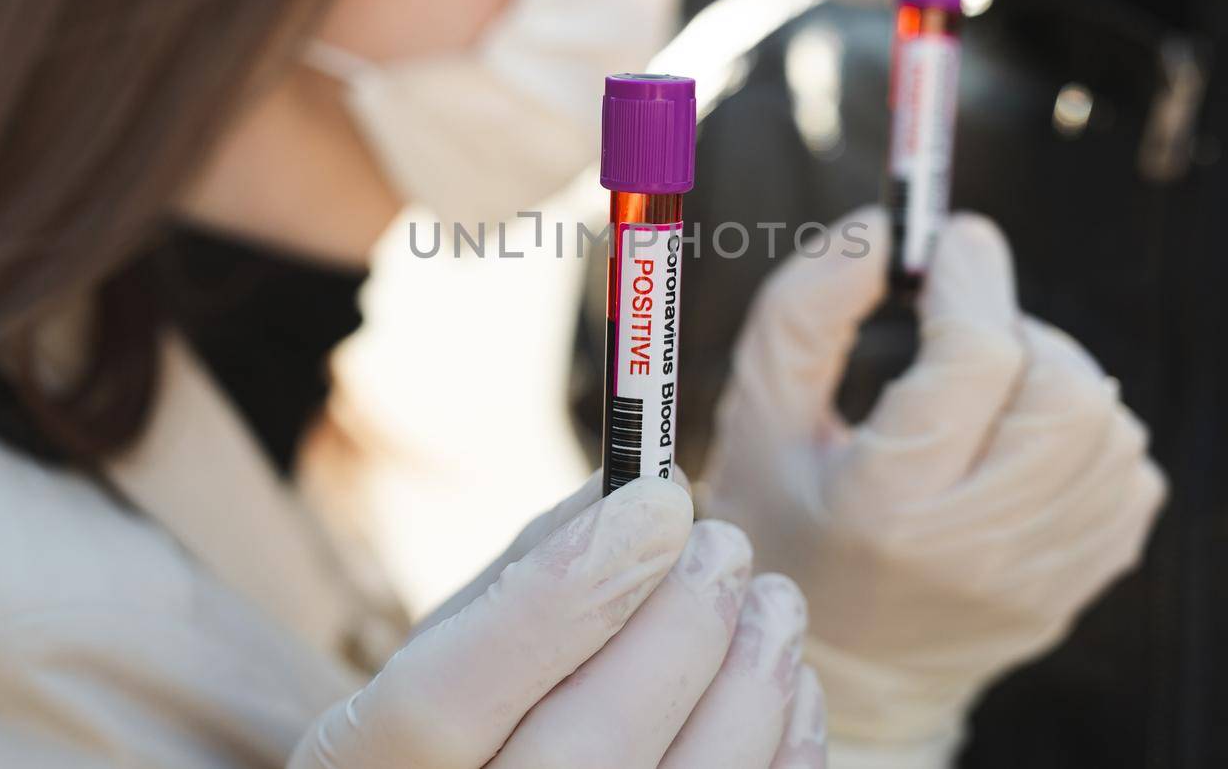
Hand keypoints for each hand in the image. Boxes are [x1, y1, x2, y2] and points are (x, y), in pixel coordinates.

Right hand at [291, 477, 826, 767]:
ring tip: (770, 598)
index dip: (560, 593)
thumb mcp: (460, 635)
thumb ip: (537, 561)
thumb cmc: (470, 711)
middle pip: (577, 755)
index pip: (441, 700)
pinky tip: (784, 680)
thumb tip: (644, 485)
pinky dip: (786, 746)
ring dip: (749, 681)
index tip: (660, 501)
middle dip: (676, 629)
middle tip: (725, 544)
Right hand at [703, 208, 1166, 747]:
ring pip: (1111, 424)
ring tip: (988, 388)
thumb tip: (886, 228)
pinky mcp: (1082, 582)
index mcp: (883, 506)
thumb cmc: (788, 520)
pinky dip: (1085, 434)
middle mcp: (976, 549)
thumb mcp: (759, 416)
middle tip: (965, 327)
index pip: (977, 359)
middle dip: (1020, 328)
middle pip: (1069, 392)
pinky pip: (1131, 473)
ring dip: (1054, 376)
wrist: (844, 666)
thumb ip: (805, 308)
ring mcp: (1042, 575)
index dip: (968, 276)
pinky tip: (1019, 443)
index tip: (943, 243)